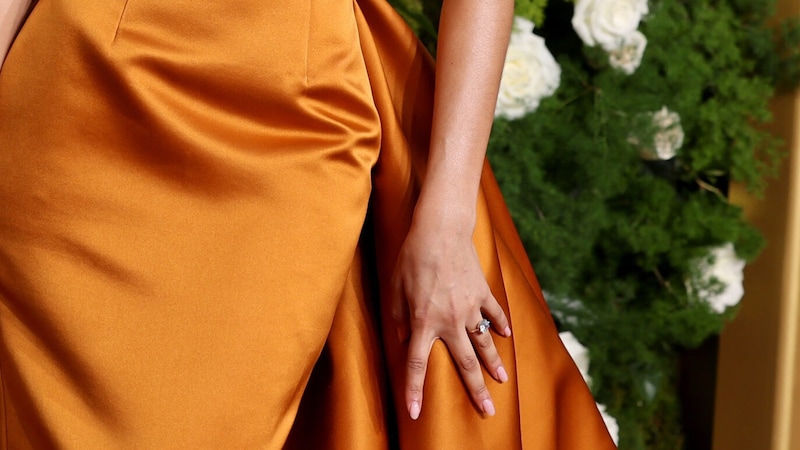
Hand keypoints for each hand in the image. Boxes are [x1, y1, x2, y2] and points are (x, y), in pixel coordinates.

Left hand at [390, 208, 511, 420]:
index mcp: (423, 322)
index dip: (414, 390)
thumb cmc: (411, 258)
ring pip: (485, 343)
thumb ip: (398, 320)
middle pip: (465, 364)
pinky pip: (494, 313)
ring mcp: (470, 307)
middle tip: (487, 411)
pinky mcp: (482, 292)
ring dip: (494, 365)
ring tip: (503, 382)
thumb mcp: (395, 290)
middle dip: (476, 391)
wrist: (441, 230)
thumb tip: (402, 341)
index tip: (415, 412)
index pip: (417, 364)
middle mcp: (450, 321)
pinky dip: (501, 325)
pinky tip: (507, 336)